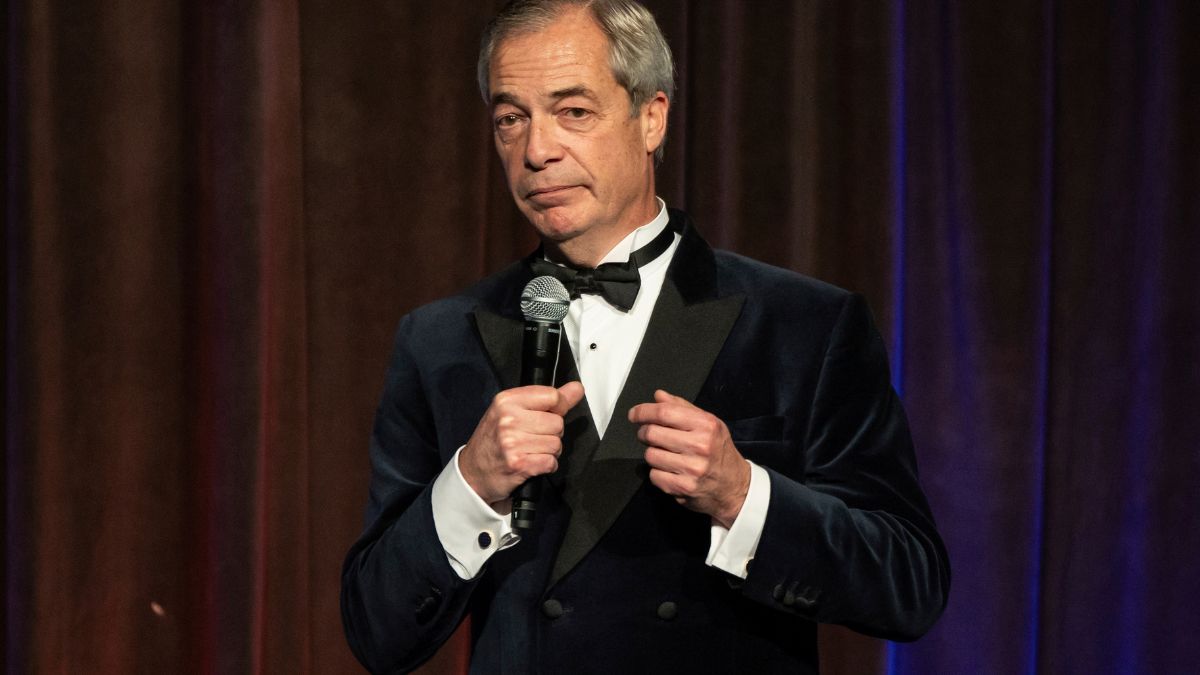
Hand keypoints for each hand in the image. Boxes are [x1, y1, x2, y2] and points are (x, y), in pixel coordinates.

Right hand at [460, 381, 584, 508]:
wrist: (472, 472)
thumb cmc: (493, 441)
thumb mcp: (512, 411)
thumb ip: (547, 399)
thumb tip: (576, 388)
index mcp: (507, 400)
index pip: (552, 396)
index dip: (557, 408)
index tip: (547, 415)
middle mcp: (509, 418)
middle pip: (558, 422)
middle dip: (551, 434)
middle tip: (532, 438)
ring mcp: (513, 442)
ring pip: (556, 444)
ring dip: (549, 451)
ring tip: (530, 451)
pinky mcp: (519, 463)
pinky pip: (551, 462)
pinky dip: (546, 466)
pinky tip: (531, 463)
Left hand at [628, 390, 750, 527]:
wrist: (735, 486)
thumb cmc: (719, 452)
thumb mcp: (708, 424)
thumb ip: (682, 408)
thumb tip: (659, 396)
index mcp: (706, 425)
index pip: (664, 412)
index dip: (643, 411)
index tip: (634, 414)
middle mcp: (700, 446)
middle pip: (652, 433)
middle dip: (644, 432)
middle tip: (648, 435)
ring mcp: (692, 468)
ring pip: (650, 455)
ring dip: (653, 453)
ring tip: (666, 454)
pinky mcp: (683, 487)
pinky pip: (654, 475)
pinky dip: (658, 473)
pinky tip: (671, 470)